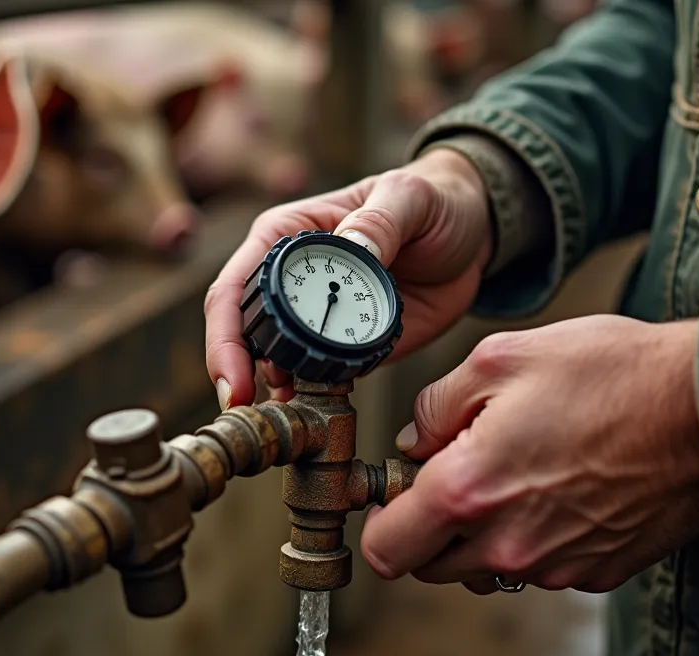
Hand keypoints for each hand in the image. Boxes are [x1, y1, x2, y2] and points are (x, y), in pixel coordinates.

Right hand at [205, 149, 493, 408]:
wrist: (473, 234)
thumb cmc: (433, 199)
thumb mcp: (410, 198)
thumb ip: (380, 219)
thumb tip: (351, 246)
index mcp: (284, 237)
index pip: (233, 289)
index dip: (225, 336)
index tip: (234, 379)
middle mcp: (291, 282)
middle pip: (241, 334)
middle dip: (239, 373)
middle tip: (250, 405)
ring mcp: (317, 318)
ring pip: (275, 363)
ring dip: (275, 391)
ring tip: (288, 412)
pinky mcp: (348, 346)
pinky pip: (322, 378)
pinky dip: (314, 399)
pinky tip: (316, 412)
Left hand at [360, 315, 698, 593]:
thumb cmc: (612, 375)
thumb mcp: (503, 357)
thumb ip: (438, 403)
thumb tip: (416, 440)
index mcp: (469, 490)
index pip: (386, 549)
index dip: (383, 520)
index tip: (399, 491)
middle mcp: (508, 542)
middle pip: (431, 566)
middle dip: (431, 526)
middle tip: (460, 471)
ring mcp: (556, 564)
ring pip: (486, 570)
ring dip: (483, 534)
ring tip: (519, 473)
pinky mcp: (597, 572)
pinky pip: (543, 567)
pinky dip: (539, 537)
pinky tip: (563, 487)